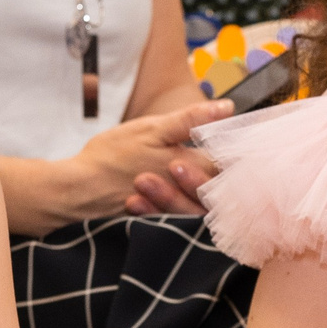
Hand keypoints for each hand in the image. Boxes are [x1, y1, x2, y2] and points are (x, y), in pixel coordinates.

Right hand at [63, 100, 233, 223]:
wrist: (80, 190)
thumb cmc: (112, 156)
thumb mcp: (151, 129)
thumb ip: (190, 120)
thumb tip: (228, 108)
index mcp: (191, 166)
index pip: (232, 160)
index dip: (242, 150)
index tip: (246, 139)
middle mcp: (190, 191)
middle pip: (225, 182)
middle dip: (230, 168)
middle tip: (234, 152)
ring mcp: (178, 208)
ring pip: (210, 199)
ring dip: (212, 184)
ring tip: (203, 168)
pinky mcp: (166, 218)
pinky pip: (191, 212)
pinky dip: (195, 199)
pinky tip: (192, 188)